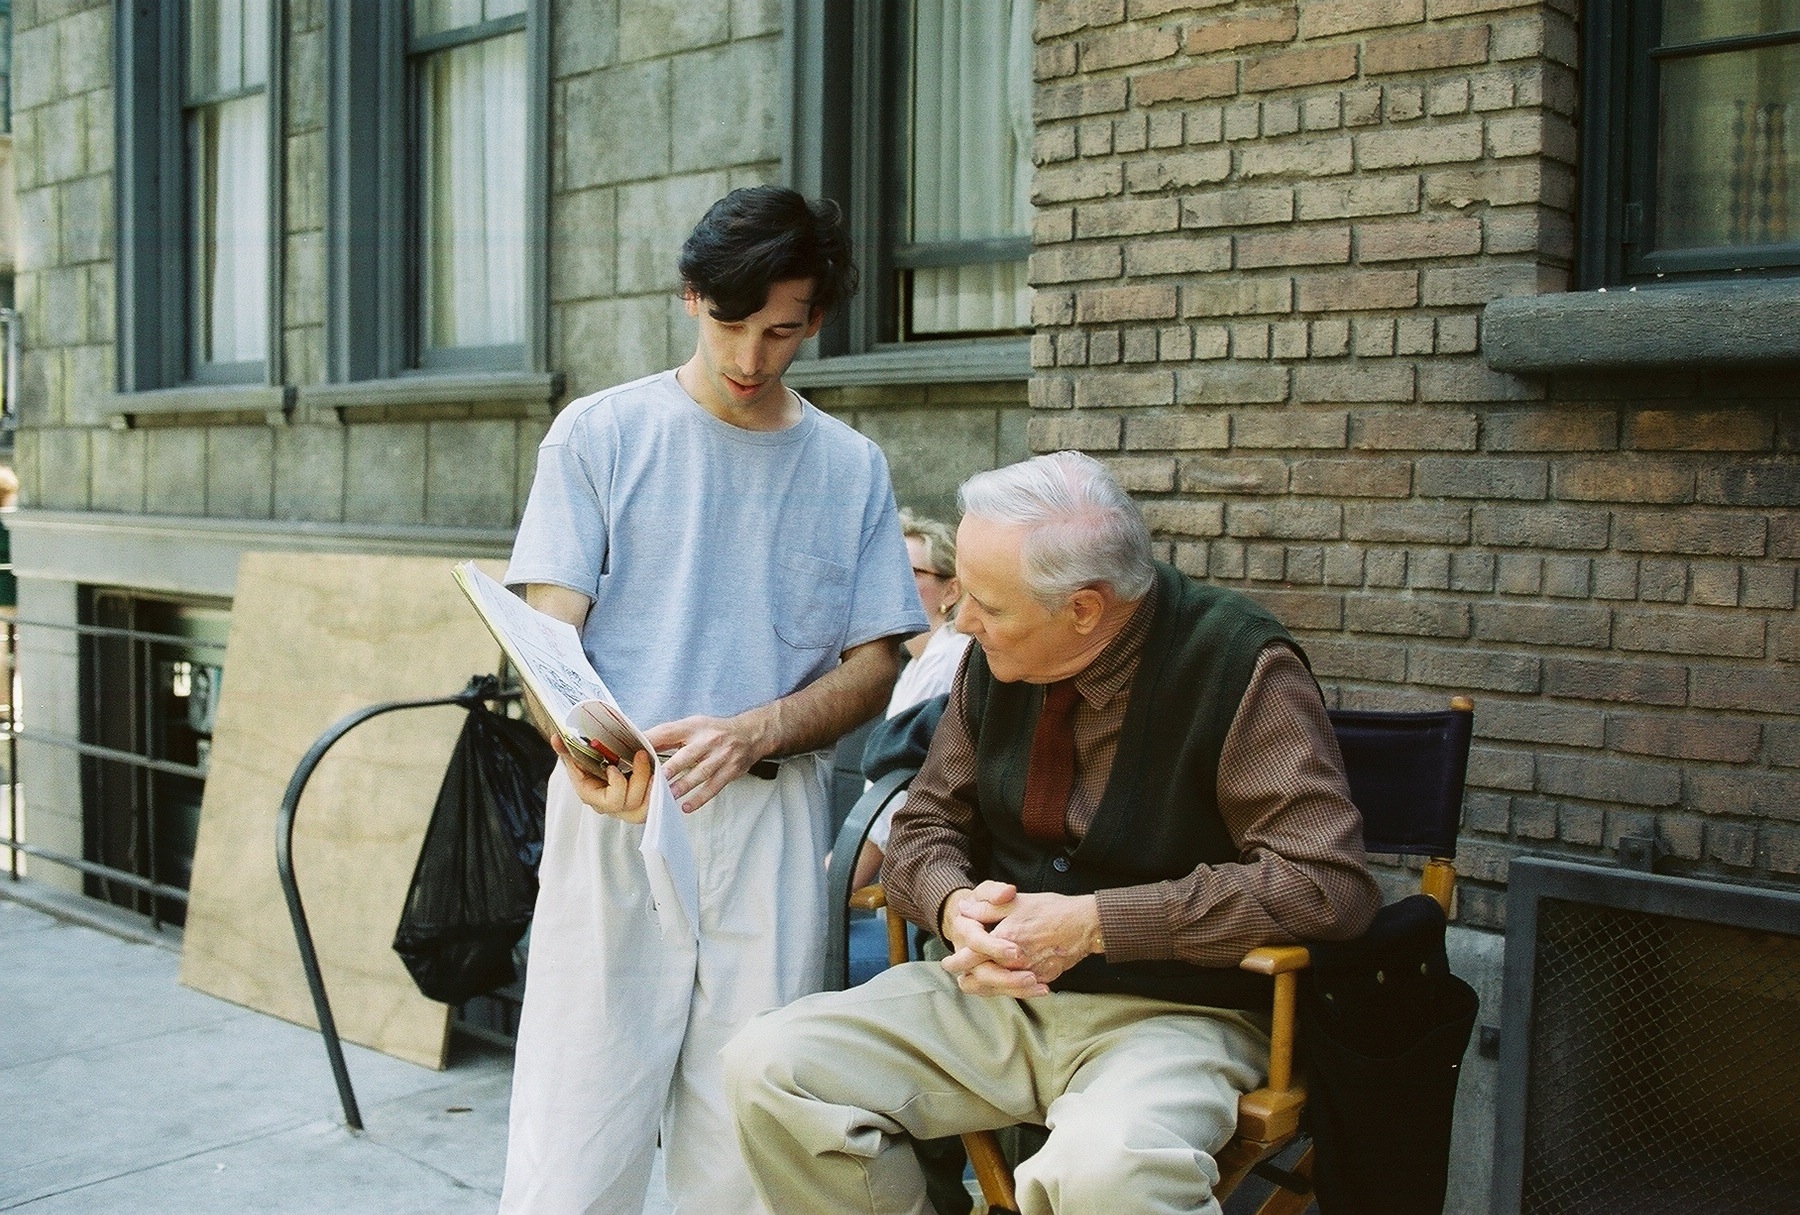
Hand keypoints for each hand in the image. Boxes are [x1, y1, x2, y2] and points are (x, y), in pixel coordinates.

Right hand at [552, 736, 650, 823]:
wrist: (597, 768)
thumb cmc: (587, 763)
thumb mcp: (577, 756)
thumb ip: (567, 749)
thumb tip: (555, 738)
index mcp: (591, 795)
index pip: (610, 800)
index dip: (617, 783)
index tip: (615, 765)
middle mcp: (607, 807)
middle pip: (629, 803)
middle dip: (638, 778)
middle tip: (641, 754)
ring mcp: (623, 810)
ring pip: (642, 810)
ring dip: (649, 788)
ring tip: (653, 768)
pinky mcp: (636, 807)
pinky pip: (650, 809)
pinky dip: (654, 793)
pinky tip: (655, 775)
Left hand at [645, 713, 771, 812]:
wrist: (750, 734)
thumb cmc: (715, 732)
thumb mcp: (693, 726)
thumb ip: (669, 736)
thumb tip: (641, 745)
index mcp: (693, 727)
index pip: (669, 732)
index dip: (652, 741)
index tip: (636, 751)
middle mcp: (708, 740)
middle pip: (687, 755)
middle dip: (671, 768)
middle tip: (656, 779)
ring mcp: (721, 756)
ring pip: (700, 773)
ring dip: (683, 786)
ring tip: (668, 796)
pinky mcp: (730, 771)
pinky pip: (713, 787)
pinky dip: (700, 798)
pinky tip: (686, 806)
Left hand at [939, 885, 1102, 997]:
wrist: (1085, 923)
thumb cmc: (1051, 908)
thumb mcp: (1016, 901)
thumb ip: (988, 908)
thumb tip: (964, 909)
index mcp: (1006, 938)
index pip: (972, 957)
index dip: (956, 962)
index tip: (947, 963)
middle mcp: (1017, 961)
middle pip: (982, 980)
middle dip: (967, 978)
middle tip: (958, 975)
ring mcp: (1031, 973)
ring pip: (999, 989)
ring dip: (985, 986)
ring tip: (975, 979)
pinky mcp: (1043, 978)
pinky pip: (1019, 990)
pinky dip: (1008, 988)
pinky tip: (1003, 981)